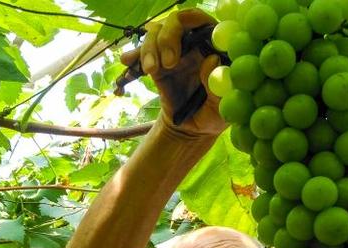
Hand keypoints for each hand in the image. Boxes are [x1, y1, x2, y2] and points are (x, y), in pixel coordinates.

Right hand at [120, 9, 226, 137]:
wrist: (190, 129)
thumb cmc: (212, 115)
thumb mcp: (220, 106)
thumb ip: (217, 85)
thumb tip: (212, 59)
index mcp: (214, 50)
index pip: (205, 23)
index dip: (194, 19)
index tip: (185, 29)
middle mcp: (194, 45)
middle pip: (178, 22)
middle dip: (169, 35)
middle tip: (169, 62)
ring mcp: (174, 52)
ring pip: (157, 32)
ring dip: (150, 47)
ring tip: (152, 69)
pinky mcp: (157, 63)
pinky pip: (143, 51)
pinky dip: (134, 54)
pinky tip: (128, 61)